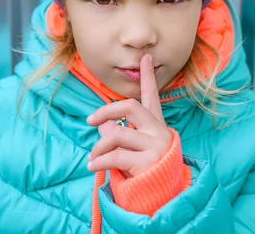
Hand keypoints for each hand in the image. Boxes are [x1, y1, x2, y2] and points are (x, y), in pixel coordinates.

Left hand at [86, 54, 171, 177]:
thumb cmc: (146, 169)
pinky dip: (100, 161)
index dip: (147, 77)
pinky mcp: (148, 162)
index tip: (145, 57)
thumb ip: (119, 134)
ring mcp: (154, 146)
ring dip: (99, 147)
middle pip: (130, 107)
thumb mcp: (133, 149)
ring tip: (92, 158)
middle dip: (107, 111)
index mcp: (156, 125)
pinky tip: (93, 166)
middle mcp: (158, 132)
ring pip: (118, 134)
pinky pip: (116, 156)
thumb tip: (101, 127)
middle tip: (91, 120)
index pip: (152, 97)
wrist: (163, 197)